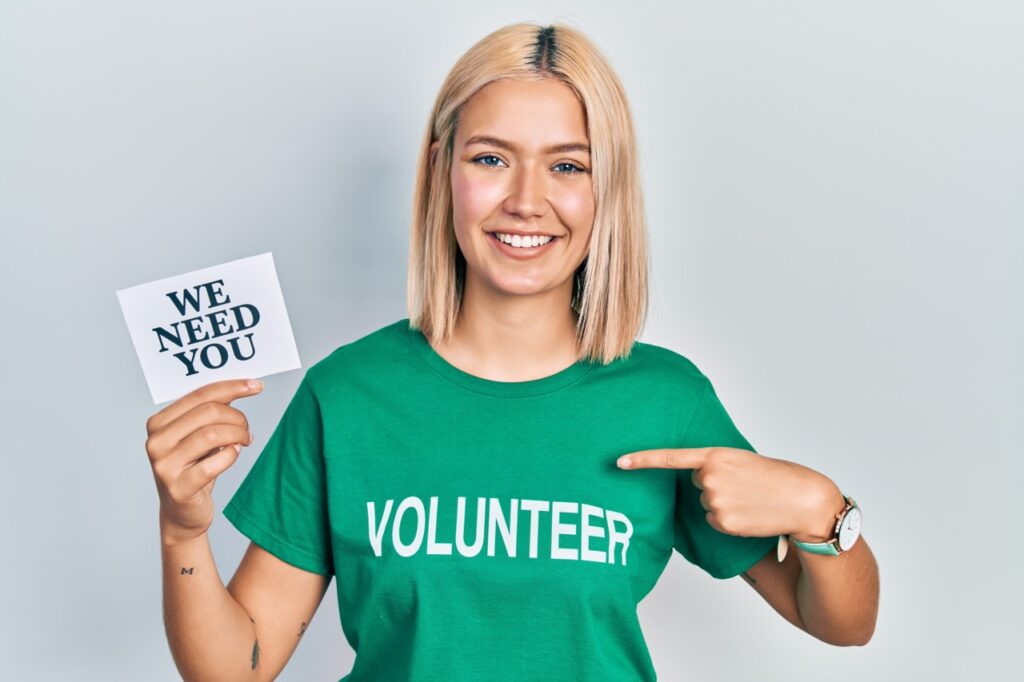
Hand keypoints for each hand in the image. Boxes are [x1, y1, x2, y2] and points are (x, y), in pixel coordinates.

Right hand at [145, 378, 262, 545]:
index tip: (256, 385)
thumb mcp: (199, 436)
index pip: (200, 394)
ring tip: (245, 441)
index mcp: (158, 423)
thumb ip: (212, 411)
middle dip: (237, 417)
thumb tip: (243, 385)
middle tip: (247, 429)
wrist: (183, 513)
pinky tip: (234, 455)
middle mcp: (156, 442)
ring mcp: (164, 465)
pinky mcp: (178, 487)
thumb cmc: (195, 468)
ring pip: (212, 434)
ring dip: (238, 434)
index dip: (232, 387)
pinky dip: (231, 456)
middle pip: (209, 412)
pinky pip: (215, 463)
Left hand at [616, 446, 843, 541]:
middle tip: (744, 485)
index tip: (618, 462)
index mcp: (715, 454)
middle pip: (696, 484)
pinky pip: (713, 522)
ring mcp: (714, 500)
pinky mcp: (721, 521)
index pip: (670, 457)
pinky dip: (729, 520)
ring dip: (723, 504)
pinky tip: (749, 514)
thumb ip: (715, 466)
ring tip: (750, 499)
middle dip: (715, 485)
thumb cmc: (775, 477)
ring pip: (705, 504)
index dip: (642, 460)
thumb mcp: (742, 460)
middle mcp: (709, 477)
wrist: (802, 498)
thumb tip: (696, 480)